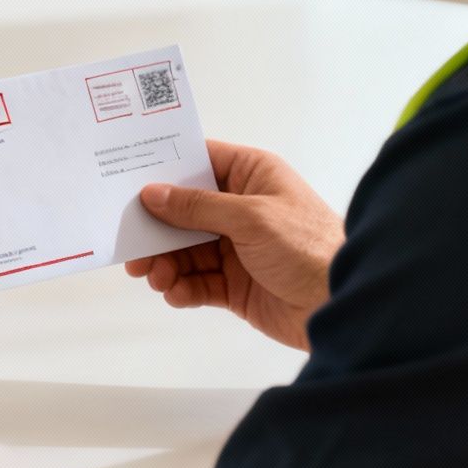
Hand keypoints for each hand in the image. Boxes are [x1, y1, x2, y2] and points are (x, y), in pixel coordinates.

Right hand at [125, 140, 343, 349]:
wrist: (340, 305)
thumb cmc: (310, 248)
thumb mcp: (250, 218)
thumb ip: (197, 207)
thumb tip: (153, 194)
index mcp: (252, 176)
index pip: (200, 162)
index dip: (164, 170)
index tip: (128, 179)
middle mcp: (241, 208)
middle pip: (183, 212)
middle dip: (156, 229)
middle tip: (131, 246)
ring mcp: (237, 248)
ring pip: (184, 251)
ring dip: (165, 264)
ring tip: (155, 277)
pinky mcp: (235, 284)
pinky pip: (197, 283)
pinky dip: (182, 288)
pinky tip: (176, 293)